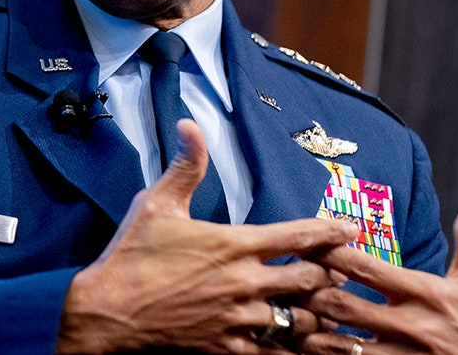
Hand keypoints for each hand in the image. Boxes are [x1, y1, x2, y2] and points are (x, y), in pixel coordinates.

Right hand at [56, 119, 359, 353]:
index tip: (349, 229)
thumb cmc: (131, 256)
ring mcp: (239, 318)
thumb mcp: (156, 202)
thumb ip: (185, 166)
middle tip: (339, 272)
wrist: (108, 312)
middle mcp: (245, 282)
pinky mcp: (227, 348)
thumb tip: (190, 126)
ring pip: (299, 320)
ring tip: (326, 312)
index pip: (298, 235)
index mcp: (234, 244)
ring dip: (314, 315)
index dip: (330, 231)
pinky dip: (290, 349)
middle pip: (310, 279)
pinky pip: (274, 354)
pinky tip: (299, 346)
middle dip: (328, 275)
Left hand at [297, 194, 457, 353]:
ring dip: (309, 333)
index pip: (366, 268)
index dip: (330, 252)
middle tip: (284, 280)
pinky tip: (306, 349)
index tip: (307, 241)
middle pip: (342, 307)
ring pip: (339, 347)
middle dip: (309, 293)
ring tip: (285, 317)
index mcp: (426, 294)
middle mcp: (410, 327)